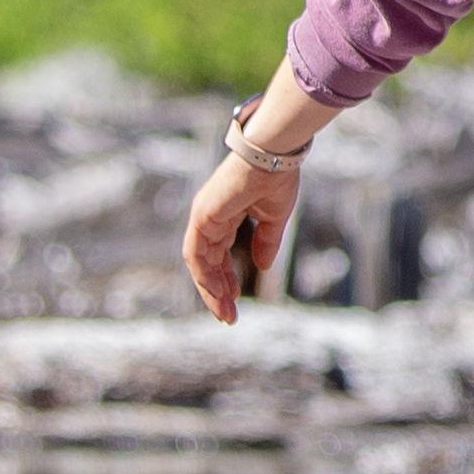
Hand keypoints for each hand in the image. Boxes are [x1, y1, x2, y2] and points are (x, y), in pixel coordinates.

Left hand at [183, 146, 302, 323]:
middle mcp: (209, 218)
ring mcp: (203, 217)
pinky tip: (218, 293)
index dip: (226, 279)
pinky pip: (197, 254)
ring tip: (224, 313)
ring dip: (210, 290)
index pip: (218, 254)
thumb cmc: (277, 179)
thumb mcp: (273, 218)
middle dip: (217, 292)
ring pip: (199, 263)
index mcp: (224, 215)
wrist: (273, 156)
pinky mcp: (202, 216)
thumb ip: (265, 242)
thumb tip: (262, 267)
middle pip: (207, 263)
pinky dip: (205, 275)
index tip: (235, 300)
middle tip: (228, 316)